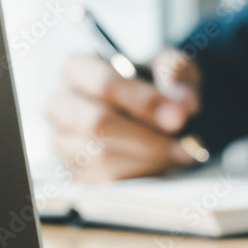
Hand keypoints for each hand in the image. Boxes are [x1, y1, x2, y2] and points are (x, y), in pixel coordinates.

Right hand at [46, 49, 202, 181]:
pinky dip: (142, 174)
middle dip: (147, 135)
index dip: (143, 101)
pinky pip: (108, 181)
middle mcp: (62, 105)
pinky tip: (164, 163)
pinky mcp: (77, 173)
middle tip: (185, 142)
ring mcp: (64, 142)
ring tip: (180, 151)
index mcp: (78, 70)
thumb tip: (184, 105)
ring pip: (104, 156)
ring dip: (149, 157)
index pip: (103, 84)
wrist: (155, 112)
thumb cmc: (156, 83)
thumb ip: (176, 74)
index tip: (180, 115)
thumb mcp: (171, 66)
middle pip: (97, 123)